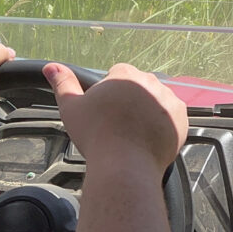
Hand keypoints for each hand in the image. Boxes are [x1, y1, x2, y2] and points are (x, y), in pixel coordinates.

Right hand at [44, 62, 187, 172]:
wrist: (124, 165)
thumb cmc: (96, 135)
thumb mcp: (72, 108)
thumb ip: (63, 83)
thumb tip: (51, 66)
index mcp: (125, 74)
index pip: (118, 73)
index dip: (110, 91)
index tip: (105, 110)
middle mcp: (151, 81)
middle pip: (139, 86)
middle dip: (130, 99)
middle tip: (118, 123)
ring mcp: (169, 99)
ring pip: (156, 100)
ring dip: (147, 110)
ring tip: (133, 133)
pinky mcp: (181, 118)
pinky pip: (171, 116)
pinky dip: (162, 124)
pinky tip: (147, 137)